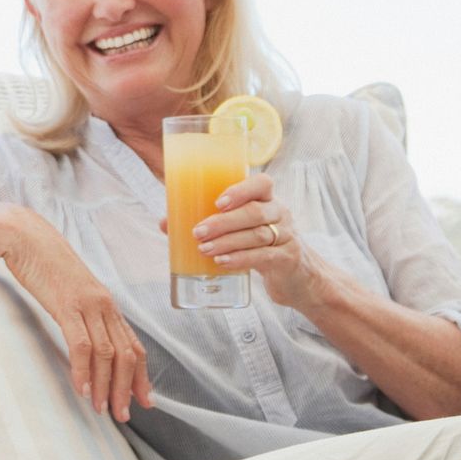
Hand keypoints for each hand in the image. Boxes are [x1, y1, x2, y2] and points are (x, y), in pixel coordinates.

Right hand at [0, 204, 152, 419]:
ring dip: (106, 386)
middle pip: (126, 354)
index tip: (144, 401)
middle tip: (122, 415)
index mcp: (107, 304)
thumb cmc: (44, 264)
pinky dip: (83, 370)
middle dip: (126, 389)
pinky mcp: (67, 304)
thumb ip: (83, 313)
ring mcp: (88, 304)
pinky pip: (81, 344)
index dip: (141, 376)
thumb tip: (86, 341)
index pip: (134, 345)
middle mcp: (104, 305)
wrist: (26, 237)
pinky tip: (81, 388)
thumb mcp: (71, 291)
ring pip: (107, 354)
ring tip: (101, 409)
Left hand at [188, 173, 327, 309]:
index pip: (262, 183)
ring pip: (257, 235)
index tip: (217, 201)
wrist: (295, 276)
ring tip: (204, 249)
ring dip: (227, 242)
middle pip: (254, 212)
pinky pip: (265, 256)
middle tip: (197, 232)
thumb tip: (165, 224)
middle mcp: (280, 213)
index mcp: (267, 199)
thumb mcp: (240, 230)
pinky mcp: (288, 259)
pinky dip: (241, 258)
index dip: (240, 190)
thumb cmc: (258, 244)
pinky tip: (222, 262)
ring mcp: (287, 236)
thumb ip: (208, 223)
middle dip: (223, 222)